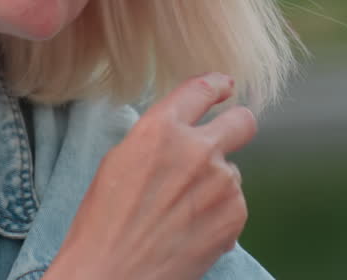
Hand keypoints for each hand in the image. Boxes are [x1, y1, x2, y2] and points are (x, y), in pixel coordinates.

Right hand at [49, 73, 255, 279]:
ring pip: (231, 172)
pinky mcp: (235, 215)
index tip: (225, 86)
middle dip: (237, 125)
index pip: (200, 89)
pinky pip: (235, 204)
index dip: (217, 85)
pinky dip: (218, 215)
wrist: (113, 273)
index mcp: (161, 129)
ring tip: (180, 212)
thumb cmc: (104, 221)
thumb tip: (180, 133)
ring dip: (215, 185)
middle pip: (242, 121)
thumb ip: (157, 138)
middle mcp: (197, 149)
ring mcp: (221, 183)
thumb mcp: (120, 160)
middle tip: (228, 136)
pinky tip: (190, 230)